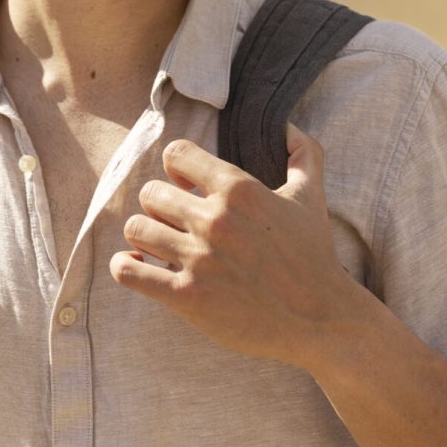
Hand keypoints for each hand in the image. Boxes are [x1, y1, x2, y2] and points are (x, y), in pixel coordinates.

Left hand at [110, 124, 362, 367]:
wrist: (321, 320)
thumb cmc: (315, 256)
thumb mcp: (312, 197)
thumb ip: (304, 153)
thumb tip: (287, 126)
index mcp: (240, 189)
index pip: (177, 154)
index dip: (176, 167)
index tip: (185, 185)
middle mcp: (216, 220)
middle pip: (151, 193)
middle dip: (160, 206)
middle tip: (176, 223)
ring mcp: (199, 259)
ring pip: (137, 229)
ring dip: (145, 236)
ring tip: (161, 246)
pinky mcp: (187, 297)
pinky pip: (128, 271)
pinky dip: (125, 266)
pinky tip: (139, 266)